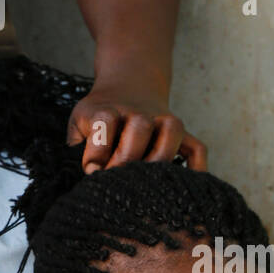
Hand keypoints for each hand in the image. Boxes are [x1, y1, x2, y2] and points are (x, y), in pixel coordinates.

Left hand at [67, 79, 206, 172]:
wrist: (129, 85)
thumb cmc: (99, 114)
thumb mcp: (80, 120)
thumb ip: (77, 144)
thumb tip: (85, 174)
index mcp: (108, 108)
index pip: (104, 121)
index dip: (97, 148)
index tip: (91, 170)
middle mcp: (138, 112)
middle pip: (140, 126)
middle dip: (127, 157)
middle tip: (116, 182)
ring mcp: (163, 120)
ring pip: (172, 130)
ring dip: (160, 158)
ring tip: (146, 185)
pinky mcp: (182, 134)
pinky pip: (197, 148)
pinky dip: (196, 168)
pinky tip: (184, 187)